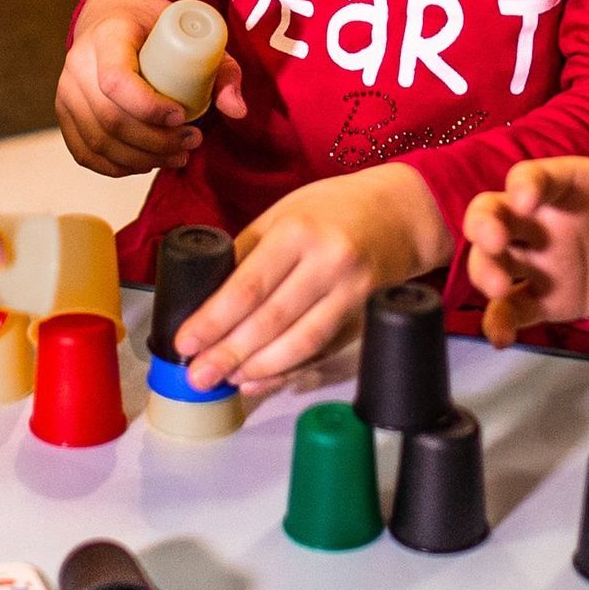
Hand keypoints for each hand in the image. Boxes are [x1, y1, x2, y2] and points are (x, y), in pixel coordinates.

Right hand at [54, 0, 242, 175]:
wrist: (111, 17)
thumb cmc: (154, 26)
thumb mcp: (191, 34)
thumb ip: (222, 70)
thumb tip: (237, 111)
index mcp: (108, 36)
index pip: (117, 81)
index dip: (149, 108)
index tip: (181, 115)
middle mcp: (79, 63)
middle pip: (111, 119)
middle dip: (156, 142)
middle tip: (191, 142)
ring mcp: (66, 89)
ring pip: (100, 141)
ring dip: (142, 159)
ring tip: (177, 155)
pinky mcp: (64, 112)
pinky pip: (85, 152)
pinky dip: (117, 167)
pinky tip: (146, 163)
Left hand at [173, 165, 443, 392]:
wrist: (402, 212)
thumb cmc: (334, 208)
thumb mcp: (284, 213)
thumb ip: (248, 251)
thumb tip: (207, 297)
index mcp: (299, 231)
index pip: (249, 285)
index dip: (214, 320)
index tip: (186, 342)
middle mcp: (329, 262)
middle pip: (272, 320)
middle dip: (229, 353)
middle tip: (198, 376)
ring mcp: (353, 292)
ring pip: (301, 342)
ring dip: (259, 368)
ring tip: (227, 381)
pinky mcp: (365, 314)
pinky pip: (323, 349)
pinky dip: (290, 369)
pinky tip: (262, 378)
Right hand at [458, 98, 588, 343]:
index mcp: (563, 182)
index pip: (532, 176)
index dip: (524, 184)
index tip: (526, 197)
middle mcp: (541, 218)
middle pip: (492, 213)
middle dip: (483, 224)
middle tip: (493, 239)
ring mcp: (540, 258)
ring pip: (492, 259)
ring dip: (484, 269)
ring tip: (497, 286)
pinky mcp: (547, 296)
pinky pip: (514, 307)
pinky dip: (499, 321)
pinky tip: (499, 337)